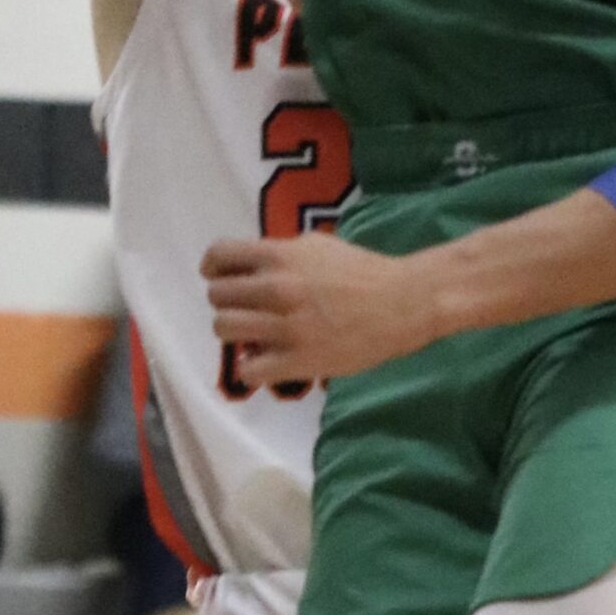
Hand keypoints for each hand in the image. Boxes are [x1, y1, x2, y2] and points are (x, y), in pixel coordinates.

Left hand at [201, 230, 433, 387]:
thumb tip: (247, 266)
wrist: (402, 303)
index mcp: (280, 256)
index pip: (218, 256)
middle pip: (217, 296)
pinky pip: (249, 369)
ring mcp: (285, 327)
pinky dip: (251, 367)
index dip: (213, 267)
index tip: (217, 275)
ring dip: (235, 331)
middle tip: (245, 308)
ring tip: (253, 333)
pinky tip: (264, 361)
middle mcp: (276, 289)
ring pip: (224, 329)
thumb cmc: (362, 271)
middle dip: (227, 300)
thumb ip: (279, 253)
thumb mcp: (316, 245)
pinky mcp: (298, 361)